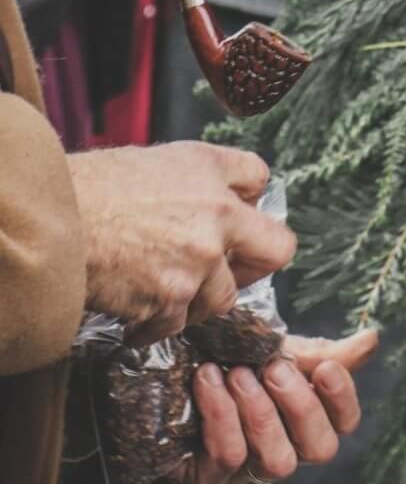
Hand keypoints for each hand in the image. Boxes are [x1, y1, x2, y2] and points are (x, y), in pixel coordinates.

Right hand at [68, 142, 295, 343]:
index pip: (258, 176)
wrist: (51, 222)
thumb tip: (231, 192)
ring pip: (223, 296)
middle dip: (257, 260)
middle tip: (234, 266)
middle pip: (276, 249)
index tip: (241, 210)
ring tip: (163, 287)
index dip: (250, 195)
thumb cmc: (90, 187)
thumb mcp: (152, 160)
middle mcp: (216, 215)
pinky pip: (180, 324)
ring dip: (198, 297)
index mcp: (208, 171)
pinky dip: (157, 322)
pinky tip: (135, 308)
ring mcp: (199, 262)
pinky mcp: (173, 301)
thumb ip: (199, 175)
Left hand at [172, 328, 378, 483]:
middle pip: (319, 449)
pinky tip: (207, 379)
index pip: (344, 422)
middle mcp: (283, 447)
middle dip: (300, 407)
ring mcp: (247, 468)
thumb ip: (322, 351)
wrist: (167, 361)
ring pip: (277, 461)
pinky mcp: (208, 478)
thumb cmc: (228, 356)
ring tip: (236, 371)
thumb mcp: (275, 346)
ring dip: (260, 413)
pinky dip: (221, 416)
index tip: (323, 367)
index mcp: (305, 417)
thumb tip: (372, 340)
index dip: (342, 399)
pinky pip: (226, 459)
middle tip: (273, 367)